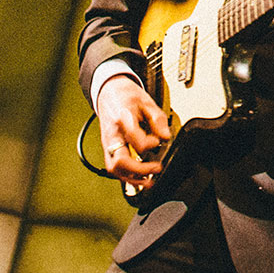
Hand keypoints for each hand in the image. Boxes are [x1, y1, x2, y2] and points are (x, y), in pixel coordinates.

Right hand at [96, 73, 170, 189]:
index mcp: (123, 118)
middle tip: (156, 168)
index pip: (135, 138)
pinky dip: (125, 175)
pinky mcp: (107, 147)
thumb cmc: (126, 96)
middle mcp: (113, 133)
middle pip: (120, 160)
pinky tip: (138, 177)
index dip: (150, 143)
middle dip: (139, 170)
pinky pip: (113, 166)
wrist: (108, 91)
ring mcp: (108, 142)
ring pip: (113, 168)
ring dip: (131, 178)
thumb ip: (158, 120)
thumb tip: (166, 137)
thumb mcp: (147, 102)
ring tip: (148, 181)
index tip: (158, 141)